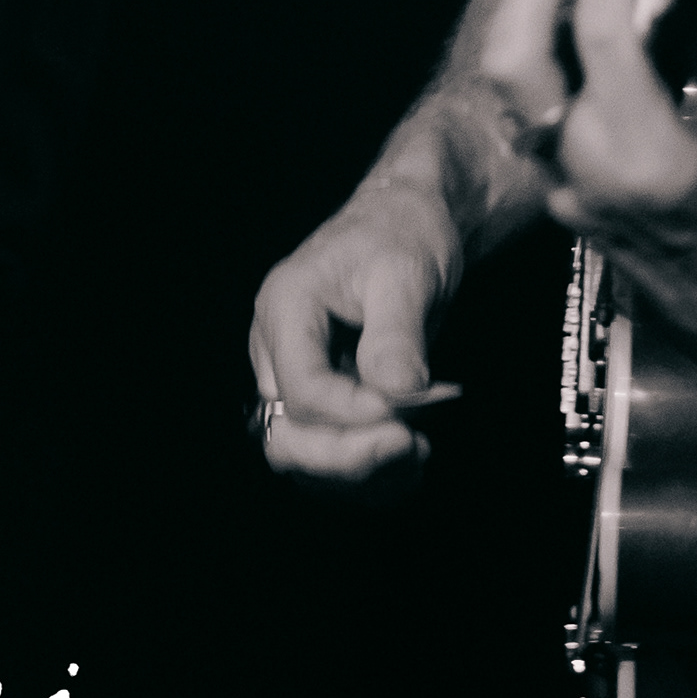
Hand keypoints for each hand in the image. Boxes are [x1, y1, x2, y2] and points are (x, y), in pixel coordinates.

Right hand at [246, 184, 468, 487]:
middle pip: (287, 438)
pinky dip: (368, 474)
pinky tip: (411, 458)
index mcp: (285, 307)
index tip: (412, 417)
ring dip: (362, 474)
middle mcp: (276, 349)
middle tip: (413, 447)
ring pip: (305, 459)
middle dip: (349, 457)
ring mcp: (292, 379)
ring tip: (419, 453)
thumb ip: (396, 334)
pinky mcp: (318, 400)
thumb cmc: (403, 234)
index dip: (355, 415)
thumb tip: (395, 393)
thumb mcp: (406, 272)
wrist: (408, 223)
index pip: (303, 389)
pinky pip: (328, 457)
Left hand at [490, 0, 696, 368]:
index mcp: (647, 160)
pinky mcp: (560, 196)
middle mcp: (587, 176)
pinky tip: (605, 43)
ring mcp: (564, 191)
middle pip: (512, 59)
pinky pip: (536, 113)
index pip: (600, 34)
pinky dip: (558, 63)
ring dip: (541, 23)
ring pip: (513, 86)